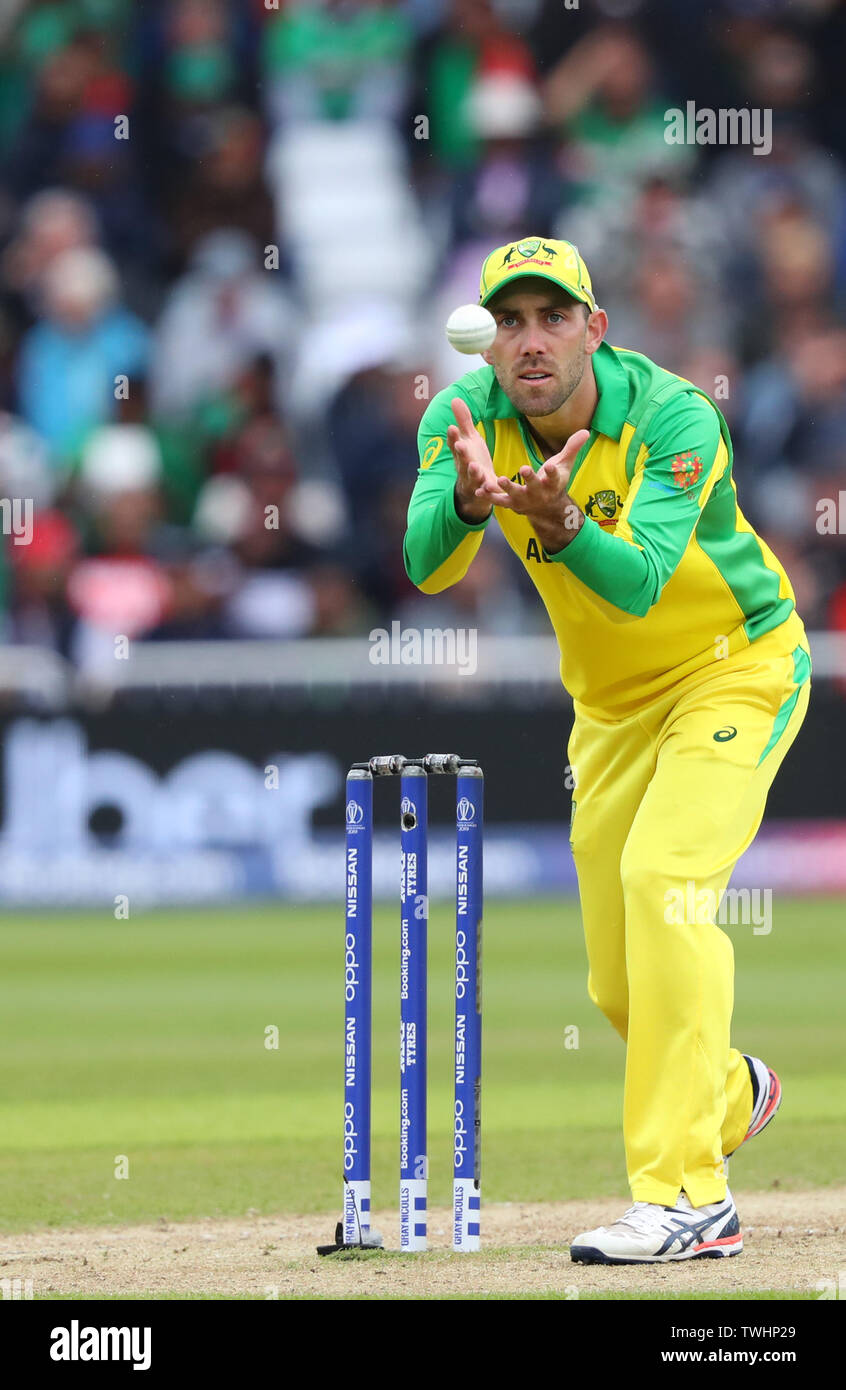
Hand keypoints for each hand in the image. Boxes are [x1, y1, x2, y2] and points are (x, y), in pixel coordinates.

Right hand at [448, 397, 497, 522]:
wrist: (477, 489)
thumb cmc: (472, 459)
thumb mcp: (470, 439)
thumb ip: (464, 421)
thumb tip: (454, 398)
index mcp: (461, 453)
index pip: (455, 444)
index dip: (453, 437)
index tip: (452, 427)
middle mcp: (464, 466)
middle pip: (462, 459)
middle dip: (461, 453)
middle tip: (460, 445)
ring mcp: (474, 480)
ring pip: (472, 476)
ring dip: (472, 472)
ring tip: (474, 466)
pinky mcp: (485, 490)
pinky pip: (485, 492)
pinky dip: (486, 490)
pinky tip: (489, 487)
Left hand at [478, 428, 589, 552]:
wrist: (546, 508)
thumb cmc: (554, 482)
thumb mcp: (564, 465)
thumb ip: (572, 448)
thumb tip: (586, 431)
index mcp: (553, 483)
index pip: (554, 477)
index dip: (552, 473)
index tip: (550, 467)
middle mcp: (539, 493)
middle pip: (534, 486)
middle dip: (529, 479)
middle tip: (524, 469)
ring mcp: (524, 500)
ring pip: (515, 494)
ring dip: (507, 487)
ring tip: (498, 480)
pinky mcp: (511, 504)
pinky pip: (499, 501)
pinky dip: (490, 496)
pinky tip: (480, 490)